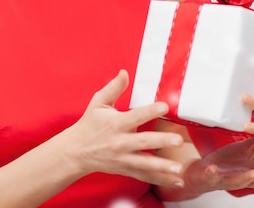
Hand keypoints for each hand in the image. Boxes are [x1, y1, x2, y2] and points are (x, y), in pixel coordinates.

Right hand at [65, 70, 184, 187]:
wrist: (75, 152)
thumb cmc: (89, 125)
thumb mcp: (98, 103)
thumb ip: (114, 88)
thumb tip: (125, 72)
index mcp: (115, 124)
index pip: (135, 117)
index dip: (150, 111)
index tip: (165, 107)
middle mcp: (120, 143)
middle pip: (143, 142)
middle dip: (161, 141)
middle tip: (178, 140)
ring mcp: (123, 158)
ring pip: (144, 164)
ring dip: (162, 167)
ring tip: (178, 169)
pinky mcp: (126, 169)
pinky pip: (145, 176)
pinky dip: (160, 180)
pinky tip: (176, 181)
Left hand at [183, 138, 253, 192]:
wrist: (202, 172)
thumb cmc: (226, 162)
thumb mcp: (246, 149)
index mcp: (253, 169)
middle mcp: (243, 176)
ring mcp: (227, 179)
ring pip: (239, 180)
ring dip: (248, 178)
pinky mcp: (211, 178)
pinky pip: (212, 176)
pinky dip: (212, 173)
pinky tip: (213, 169)